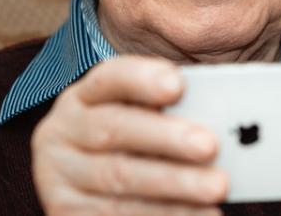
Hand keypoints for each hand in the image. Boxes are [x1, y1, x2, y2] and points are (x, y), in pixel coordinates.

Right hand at [31, 56, 226, 215]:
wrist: (86, 191)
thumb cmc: (128, 147)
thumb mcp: (137, 121)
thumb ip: (167, 113)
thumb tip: (220, 117)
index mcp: (83, 98)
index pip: (108, 78)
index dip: (141, 79)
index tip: (178, 85)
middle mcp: (62, 133)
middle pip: (114, 130)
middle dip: (166, 138)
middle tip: (210, 146)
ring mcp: (59, 176)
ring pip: (120, 179)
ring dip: (174, 184)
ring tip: (217, 188)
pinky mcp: (67, 213)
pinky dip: (164, 214)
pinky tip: (201, 214)